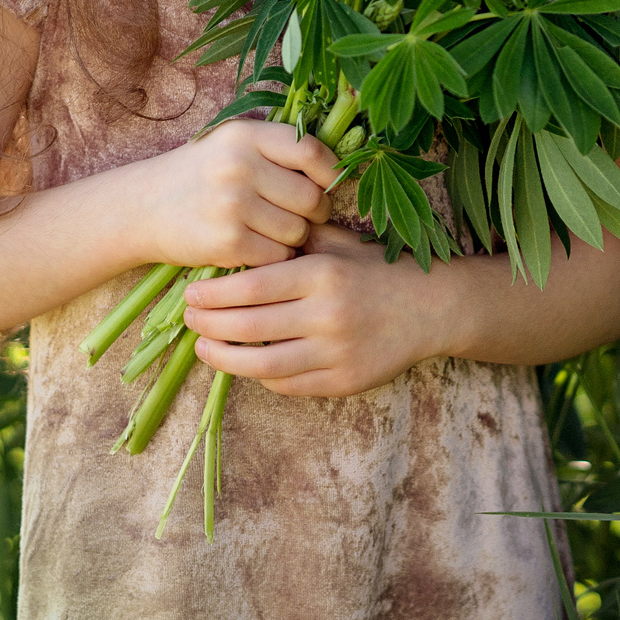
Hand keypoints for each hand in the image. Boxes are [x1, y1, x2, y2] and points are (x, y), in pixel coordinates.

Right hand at [134, 120, 338, 269]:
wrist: (142, 208)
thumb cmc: (200, 176)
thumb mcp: (231, 145)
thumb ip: (276, 149)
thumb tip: (336, 169)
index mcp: (245, 135)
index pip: (311, 149)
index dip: (330, 171)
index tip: (328, 185)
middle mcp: (239, 165)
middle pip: (310, 197)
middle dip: (314, 212)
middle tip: (302, 216)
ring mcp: (232, 204)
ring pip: (297, 230)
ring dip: (294, 238)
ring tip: (272, 231)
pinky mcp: (227, 241)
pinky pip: (278, 256)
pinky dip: (275, 258)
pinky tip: (257, 248)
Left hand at [182, 224, 450, 396]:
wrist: (430, 308)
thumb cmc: (375, 269)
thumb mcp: (337, 242)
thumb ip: (293, 238)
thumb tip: (239, 235)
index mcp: (322, 274)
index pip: (252, 287)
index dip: (214, 293)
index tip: (191, 292)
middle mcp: (327, 315)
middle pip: (249, 327)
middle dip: (208, 324)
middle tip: (188, 318)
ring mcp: (336, 353)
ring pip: (262, 364)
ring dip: (224, 358)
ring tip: (204, 346)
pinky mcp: (343, 382)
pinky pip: (288, 383)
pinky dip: (260, 374)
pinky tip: (245, 362)